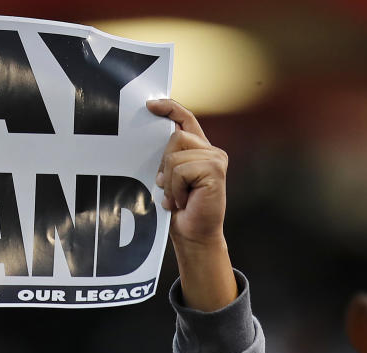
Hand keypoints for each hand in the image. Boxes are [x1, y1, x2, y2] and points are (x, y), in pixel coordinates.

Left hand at [147, 99, 235, 310]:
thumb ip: (168, 158)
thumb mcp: (169, 178)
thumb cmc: (180, 209)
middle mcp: (211, 151)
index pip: (186, 119)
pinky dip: (175, 188)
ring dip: (169, 181)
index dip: (170, 108)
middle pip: (175, 137)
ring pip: (175, 155)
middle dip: (164, 164)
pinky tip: (183, 201)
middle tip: (168, 188)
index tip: (150, 104)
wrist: (193, 234)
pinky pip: (180, 170)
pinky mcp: (215, 170)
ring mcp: (216, 159)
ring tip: (177, 197)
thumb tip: (151, 136)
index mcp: (200, 150)